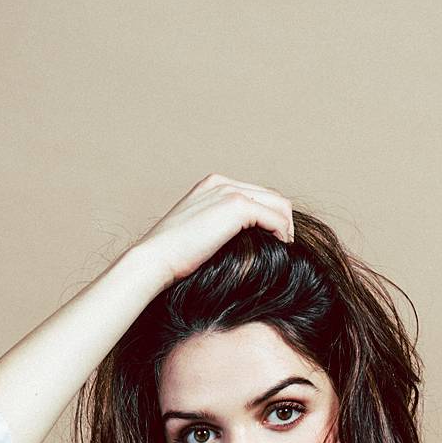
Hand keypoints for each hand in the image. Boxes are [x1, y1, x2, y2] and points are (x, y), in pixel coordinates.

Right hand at [130, 173, 294, 288]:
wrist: (154, 259)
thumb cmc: (170, 258)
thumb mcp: (196, 235)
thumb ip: (216, 229)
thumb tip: (238, 245)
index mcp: (211, 186)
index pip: (254, 194)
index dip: (268, 215)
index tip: (273, 239)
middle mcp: (222, 182)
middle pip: (270, 196)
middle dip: (282, 220)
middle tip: (286, 245)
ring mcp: (229, 191)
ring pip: (278, 204)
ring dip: (287, 227)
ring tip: (286, 248)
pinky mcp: (237, 206)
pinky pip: (275, 218)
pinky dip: (283, 233)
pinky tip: (282, 249)